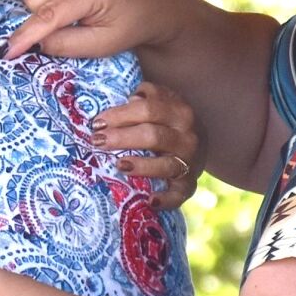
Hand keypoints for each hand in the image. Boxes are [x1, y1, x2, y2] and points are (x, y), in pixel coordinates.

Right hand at [4, 0, 191, 60]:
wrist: (154, 2)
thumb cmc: (130, 27)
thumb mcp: (101, 46)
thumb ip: (65, 45)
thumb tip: (33, 43)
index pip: (47, 15)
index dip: (25, 36)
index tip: (6, 52)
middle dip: (39, 20)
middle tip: (63, 32)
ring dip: (41, 7)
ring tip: (69, 17)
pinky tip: (68, 2)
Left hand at [93, 81, 204, 208]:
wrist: (197, 147)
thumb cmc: (168, 122)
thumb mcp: (162, 102)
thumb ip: (146, 95)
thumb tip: (127, 95)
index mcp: (179, 112)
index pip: (149, 109)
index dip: (121, 114)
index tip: (98, 122)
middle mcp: (188, 137)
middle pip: (153, 136)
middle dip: (122, 138)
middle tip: (97, 141)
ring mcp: (190, 162)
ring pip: (165, 165)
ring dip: (141, 166)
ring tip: (119, 165)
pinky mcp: (188, 186)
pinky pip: (179, 195)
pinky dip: (166, 199)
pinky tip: (149, 200)